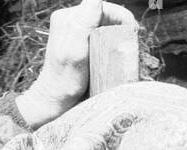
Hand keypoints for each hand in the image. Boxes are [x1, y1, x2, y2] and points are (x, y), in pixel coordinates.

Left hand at [15, 0, 138, 126]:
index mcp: (69, 17)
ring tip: (123, 52)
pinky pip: (97, 35)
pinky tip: (112, 55)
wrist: (53, 103)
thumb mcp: (75, 52)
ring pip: (102, 25)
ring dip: (115, 35)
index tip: (132, 32)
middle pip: (103, 15)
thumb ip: (83, 24)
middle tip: (130, 45)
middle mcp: (69, 20)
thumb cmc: (65, 83)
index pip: (102, 5)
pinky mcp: (75, 42)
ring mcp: (72, 31)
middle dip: (119, 26)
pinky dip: (108, 43)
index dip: (120, 16)